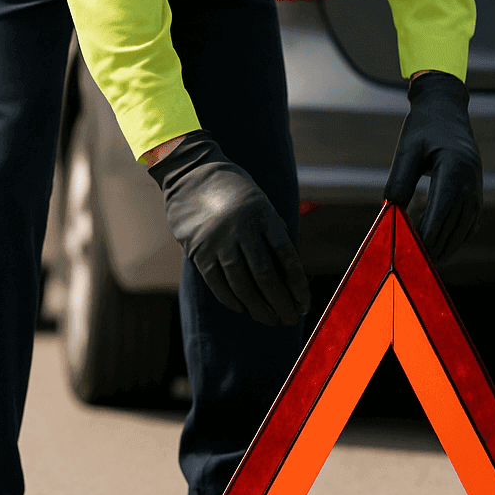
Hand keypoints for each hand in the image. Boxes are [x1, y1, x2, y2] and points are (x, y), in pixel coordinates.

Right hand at [147, 131, 310, 325]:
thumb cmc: (234, 193)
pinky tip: (243, 308)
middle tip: (289, 318)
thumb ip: (274, 234)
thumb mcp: (260, 204)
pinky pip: (217, 283)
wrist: (191, 174)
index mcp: (263, 215)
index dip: (297, 284)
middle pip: (265, 276)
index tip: (304, 303)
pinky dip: (232, 299)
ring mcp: (218, 240)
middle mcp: (241, 228)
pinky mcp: (198, 250)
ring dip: (258, 307)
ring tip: (270, 319)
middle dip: (280, 302)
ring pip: (242, 284)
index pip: (286, 256)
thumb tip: (290, 275)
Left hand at [383, 71, 481, 261]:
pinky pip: (470, 221)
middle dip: (434, 247)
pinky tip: (443, 247)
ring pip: (464, 227)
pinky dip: (458, 237)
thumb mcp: (407, 149)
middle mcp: (471, 180)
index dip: (426, 235)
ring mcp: (477, 186)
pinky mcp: (476, 190)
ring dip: (447, 247)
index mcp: (455, 168)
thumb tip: (391, 212)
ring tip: (427, 262)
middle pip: (453, 224)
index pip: (440, 211)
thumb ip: (399, 180)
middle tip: (414, 265)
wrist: (446, 109)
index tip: (410, 251)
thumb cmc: (423, 127)